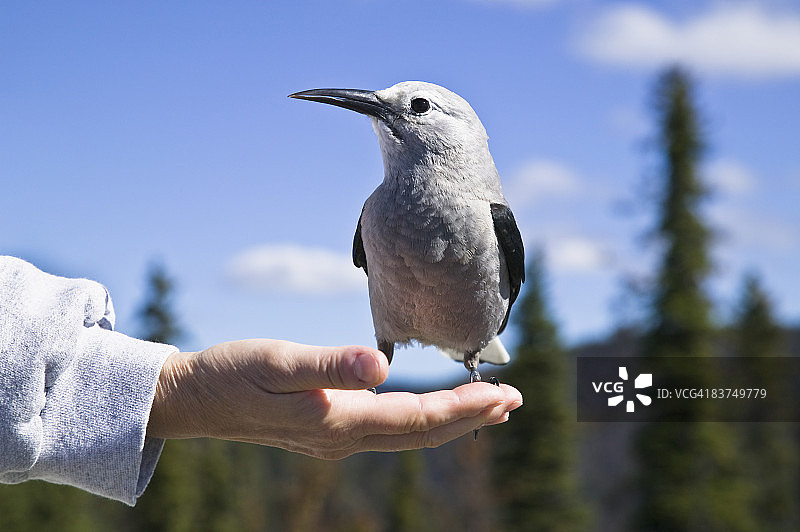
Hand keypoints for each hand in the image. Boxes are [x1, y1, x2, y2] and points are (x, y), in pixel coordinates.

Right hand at [147, 339, 521, 458]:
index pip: (417, 418)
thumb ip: (329, 365)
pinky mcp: (326, 428)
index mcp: (338, 421)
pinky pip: (388, 428)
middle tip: (512, 401)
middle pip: (421, 433)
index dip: (464, 408)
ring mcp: (335, 438)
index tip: (503, 394)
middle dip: (470, 418)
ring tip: (486, 406)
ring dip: (450, 420)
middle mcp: (343, 437)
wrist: (194, 399)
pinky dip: (420, 418)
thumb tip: (380, 366)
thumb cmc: (232, 373)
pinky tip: (429, 407)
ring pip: (407, 434)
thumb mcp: (277, 362)